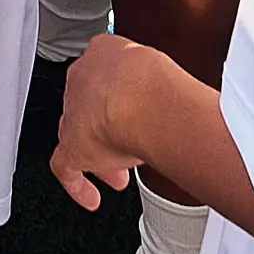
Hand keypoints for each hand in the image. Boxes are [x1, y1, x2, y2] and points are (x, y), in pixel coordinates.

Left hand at [51, 33, 163, 208]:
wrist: (138, 95)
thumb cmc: (154, 81)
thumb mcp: (159, 69)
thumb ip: (161, 79)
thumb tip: (188, 99)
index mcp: (102, 55)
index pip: (102, 78)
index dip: (116, 100)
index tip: (127, 114)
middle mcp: (83, 83)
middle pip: (89, 109)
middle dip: (108, 128)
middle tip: (125, 145)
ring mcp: (74, 114)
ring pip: (81, 136)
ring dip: (102, 155)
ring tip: (121, 173)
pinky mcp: (72, 145)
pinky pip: (66, 168)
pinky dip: (78, 185)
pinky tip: (91, 199)